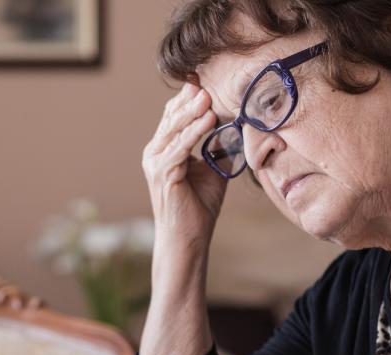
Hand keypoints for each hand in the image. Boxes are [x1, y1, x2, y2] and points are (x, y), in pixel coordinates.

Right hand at [141, 83, 228, 249]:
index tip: (206, 79)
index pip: (174, 116)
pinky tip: (208, 119)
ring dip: (192, 111)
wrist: (188, 238)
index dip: (189, 98)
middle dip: (190, 99)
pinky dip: (194, 132)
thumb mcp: (214, 170)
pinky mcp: (163, 173)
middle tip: (206, 79)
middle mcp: (155, 153)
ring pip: (175, 129)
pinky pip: (180, 147)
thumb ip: (219, 147)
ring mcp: (155, 163)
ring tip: (208, 95)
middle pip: (172, 118)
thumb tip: (236, 125)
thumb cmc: (199, 207)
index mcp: (164, 150)